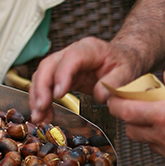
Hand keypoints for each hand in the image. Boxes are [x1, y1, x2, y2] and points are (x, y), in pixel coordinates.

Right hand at [28, 37, 143, 124]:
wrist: (123, 59)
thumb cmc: (124, 63)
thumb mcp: (127, 72)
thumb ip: (113, 83)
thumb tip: (99, 95)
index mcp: (90, 48)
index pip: (71, 58)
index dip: (62, 75)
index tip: (58, 95)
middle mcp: (72, 52)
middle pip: (49, 65)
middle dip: (41, 88)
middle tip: (41, 108)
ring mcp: (64, 61)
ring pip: (42, 74)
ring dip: (37, 96)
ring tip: (39, 116)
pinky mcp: (60, 73)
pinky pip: (46, 83)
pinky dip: (41, 99)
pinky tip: (43, 114)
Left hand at [108, 69, 164, 165]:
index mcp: (164, 117)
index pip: (125, 112)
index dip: (115, 104)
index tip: (114, 99)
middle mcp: (164, 138)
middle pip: (132, 130)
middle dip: (132, 120)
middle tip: (140, 109)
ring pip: (148, 143)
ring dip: (149, 132)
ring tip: (163, 121)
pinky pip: (164, 153)